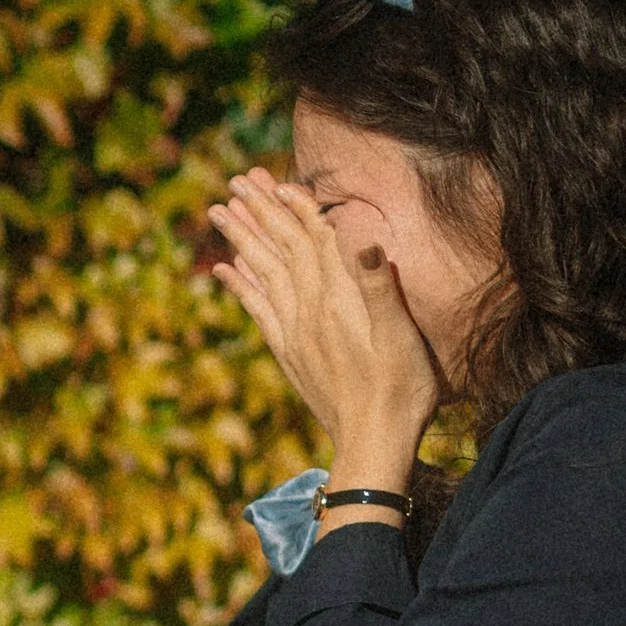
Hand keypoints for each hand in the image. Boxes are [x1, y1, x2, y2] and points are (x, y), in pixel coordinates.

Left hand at [207, 167, 439, 488]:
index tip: (275, 180)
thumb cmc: (401, 391)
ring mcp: (295, 332)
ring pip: (263, 273)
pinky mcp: (289, 353)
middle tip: (236, 180)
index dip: (295, 208)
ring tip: (222, 210)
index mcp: (339, 299)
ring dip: (243, 239)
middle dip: (259, 212)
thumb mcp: (403, 338)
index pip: (312, 240)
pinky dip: (240, 286)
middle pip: (281, 249)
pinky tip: (224, 270)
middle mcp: (309, 310)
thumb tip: (368, 243)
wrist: (372, 444)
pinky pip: (258, 310)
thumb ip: (382, 289)